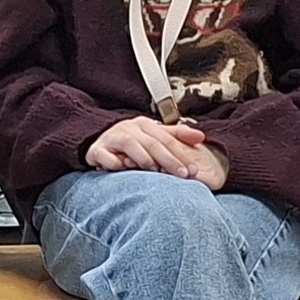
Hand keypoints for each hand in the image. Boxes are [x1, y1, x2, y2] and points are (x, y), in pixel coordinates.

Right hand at [83, 115, 209, 178]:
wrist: (98, 144)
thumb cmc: (129, 142)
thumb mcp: (154, 136)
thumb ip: (177, 136)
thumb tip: (201, 137)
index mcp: (145, 125)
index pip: (167, 139)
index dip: (181, 154)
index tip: (193, 170)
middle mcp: (130, 129)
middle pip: (153, 144)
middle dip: (169, 160)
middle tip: (182, 175)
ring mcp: (113, 138)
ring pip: (132, 146)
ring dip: (144, 159)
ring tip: (156, 171)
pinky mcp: (98, 150)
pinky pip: (107, 156)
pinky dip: (115, 163)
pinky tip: (124, 169)